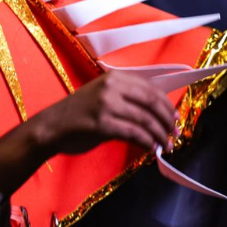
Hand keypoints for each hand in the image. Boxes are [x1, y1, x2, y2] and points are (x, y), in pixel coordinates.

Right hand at [0, 70, 177, 195]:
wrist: (51, 126)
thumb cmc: (78, 113)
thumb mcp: (102, 96)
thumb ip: (126, 99)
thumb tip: (156, 113)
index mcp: (114, 78)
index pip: (150, 89)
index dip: (167, 105)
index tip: (175, 118)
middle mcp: (111, 87)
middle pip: (151, 102)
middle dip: (167, 120)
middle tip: (175, 133)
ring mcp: (106, 105)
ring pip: (145, 120)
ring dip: (160, 134)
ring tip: (166, 145)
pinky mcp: (102, 124)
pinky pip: (134, 133)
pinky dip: (146, 142)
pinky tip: (150, 148)